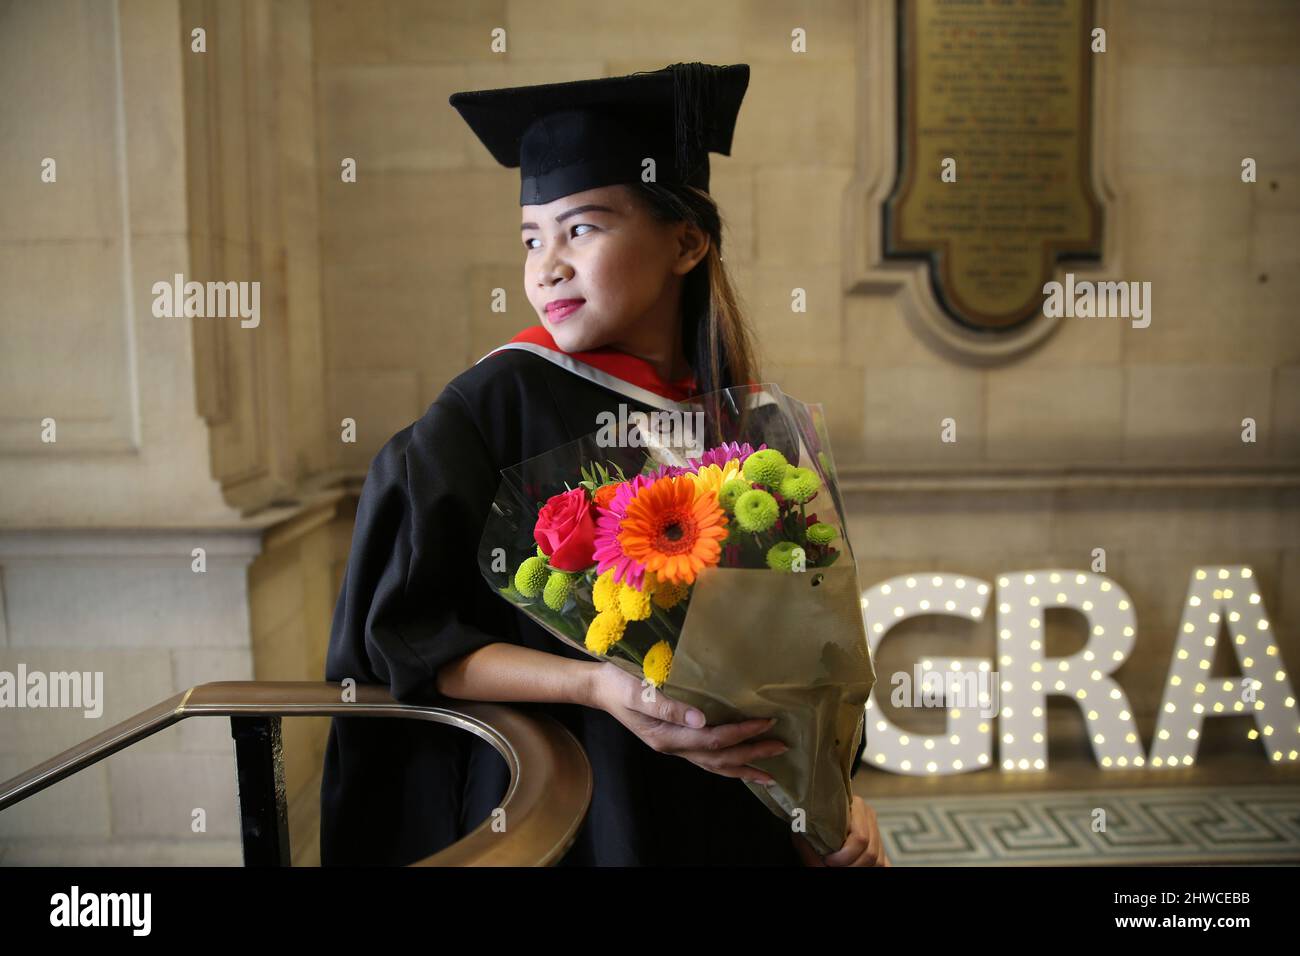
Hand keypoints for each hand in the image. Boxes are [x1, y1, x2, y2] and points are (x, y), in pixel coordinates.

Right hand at [586, 661, 786, 784]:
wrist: (599, 687)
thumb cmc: (619, 681)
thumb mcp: (639, 690)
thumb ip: (669, 705)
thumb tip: (702, 718)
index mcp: (667, 735)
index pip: (713, 739)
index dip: (741, 733)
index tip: (766, 721)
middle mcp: (673, 747)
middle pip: (719, 757)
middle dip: (751, 754)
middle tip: (782, 747)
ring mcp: (673, 747)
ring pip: (714, 765)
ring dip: (743, 768)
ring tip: (769, 774)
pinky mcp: (674, 740)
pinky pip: (706, 759)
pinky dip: (726, 764)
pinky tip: (739, 764)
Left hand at [792, 796, 889, 866]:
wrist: (820, 816)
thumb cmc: (813, 822)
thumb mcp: (808, 827)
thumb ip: (811, 839)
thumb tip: (817, 855)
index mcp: (856, 806)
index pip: (860, 838)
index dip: (843, 856)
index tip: (827, 860)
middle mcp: (870, 818)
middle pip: (871, 853)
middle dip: (850, 866)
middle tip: (832, 867)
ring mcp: (877, 832)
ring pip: (878, 861)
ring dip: (859, 868)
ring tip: (840, 867)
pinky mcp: (881, 847)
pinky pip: (884, 863)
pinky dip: (871, 869)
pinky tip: (857, 868)